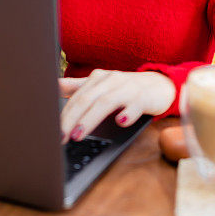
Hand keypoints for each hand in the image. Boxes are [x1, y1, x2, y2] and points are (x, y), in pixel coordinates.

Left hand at [59, 69, 174, 143]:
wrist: (160, 84)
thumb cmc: (127, 88)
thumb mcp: (101, 87)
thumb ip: (78, 87)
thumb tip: (54, 85)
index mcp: (98, 79)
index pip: (77, 97)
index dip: (64, 114)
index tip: (53, 130)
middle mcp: (111, 80)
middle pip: (87, 99)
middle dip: (72, 118)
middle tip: (62, 136)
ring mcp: (128, 88)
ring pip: (106, 102)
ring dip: (91, 119)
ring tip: (79, 135)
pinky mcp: (144, 97)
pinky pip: (135, 104)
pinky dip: (128, 113)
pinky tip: (121, 122)